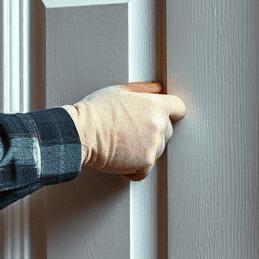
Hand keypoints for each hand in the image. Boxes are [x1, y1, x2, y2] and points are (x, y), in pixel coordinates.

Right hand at [63, 81, 186, 180]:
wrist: (81, 134)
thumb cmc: (95, 112)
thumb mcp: (119, 91)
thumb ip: (143, 90)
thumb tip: (157, 89)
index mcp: (155, 106)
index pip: (178, 108)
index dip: (170, 111)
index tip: (165, 115)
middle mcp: (158, 126)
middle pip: (168, 130)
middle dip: (153, 131)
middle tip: (132, 130)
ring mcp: (153, 147)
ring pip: (157, 150)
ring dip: (144, 149)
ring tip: (122, 143)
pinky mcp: (144, 165)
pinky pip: (146, 169)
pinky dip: (136, 168)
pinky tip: (122, 159)